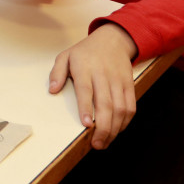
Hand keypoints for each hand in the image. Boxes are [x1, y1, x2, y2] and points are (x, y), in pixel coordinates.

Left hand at [49, 23, 137, 149]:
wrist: (113, 39)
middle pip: (106, 103)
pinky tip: (117, 131)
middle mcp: (103, 74)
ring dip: (114, 128)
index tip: (87, 124)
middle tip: (96, 144)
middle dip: (103, 127)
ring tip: (105, 142)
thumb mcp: (65, 56)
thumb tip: (52, 90)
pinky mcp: (129, 85)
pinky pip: (131, 106)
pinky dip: (125, 121)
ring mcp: (118, 80)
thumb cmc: (85, 52)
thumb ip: (57, 73)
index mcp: (84, 67)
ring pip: (120, 108)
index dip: (86, 107)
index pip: (86, 89)